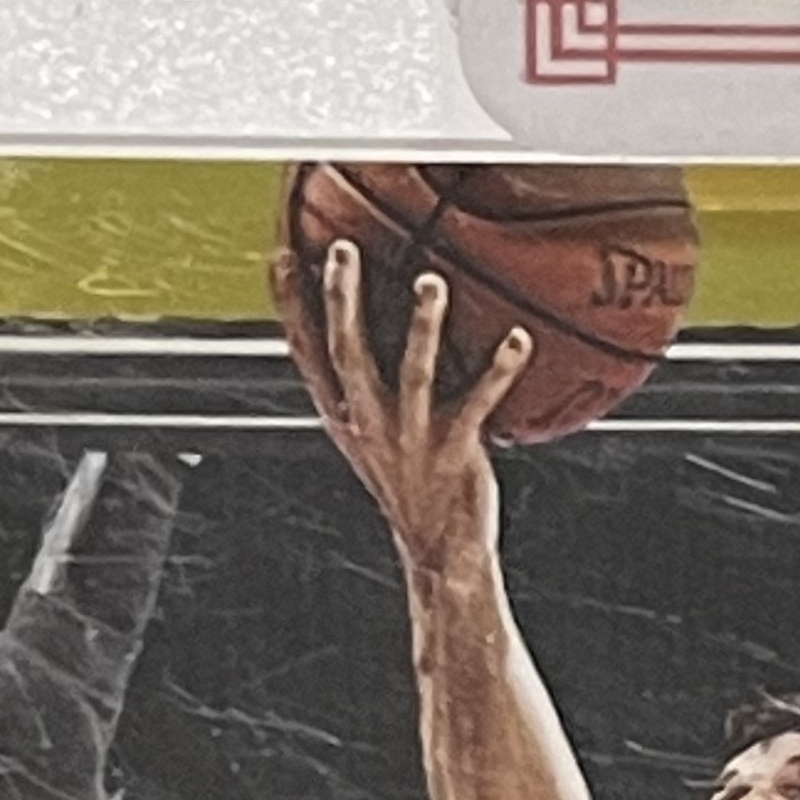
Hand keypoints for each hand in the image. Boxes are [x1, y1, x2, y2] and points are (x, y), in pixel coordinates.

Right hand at [268, 238, 527, 586]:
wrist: (441, 550)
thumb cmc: (410, 484)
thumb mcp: (369, 435)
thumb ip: (358, 386)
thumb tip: (355, 325)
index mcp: (345, 417)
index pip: (306, 356)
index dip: (290, 308)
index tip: (281, 256)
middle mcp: (371, 424)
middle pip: (348, 353)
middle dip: (342, 301)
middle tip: (342, 249)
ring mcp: (413, 438)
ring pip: (413, 373)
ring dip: (423, 326)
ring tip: (431, 282)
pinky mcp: (455, 451)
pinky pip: (478, 403)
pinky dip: (500, 370)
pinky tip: (517, 339)